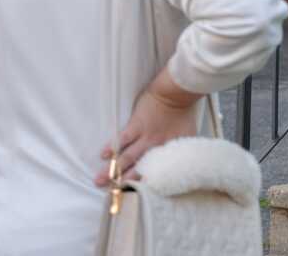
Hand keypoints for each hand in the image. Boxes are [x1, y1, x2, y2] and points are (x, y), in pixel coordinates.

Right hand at [95, 69, 201, 186]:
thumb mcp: (187, 134)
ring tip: (100, 181)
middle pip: (137, 169)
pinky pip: (123, 139)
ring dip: (112, 169)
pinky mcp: (136, 125)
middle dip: (123, 182)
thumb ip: (182, 148)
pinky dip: (113, 147)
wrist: (177, 93)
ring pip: (126, 157)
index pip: (156, 173)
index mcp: (169, 151)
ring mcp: (145, 137)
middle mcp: (156, 148)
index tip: (136, 195)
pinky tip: (104, 155)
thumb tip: (184, 160)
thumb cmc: (184, 112)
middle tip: (111, 193)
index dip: (146, 185)